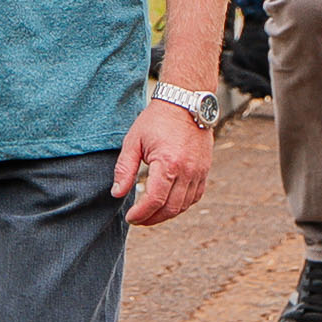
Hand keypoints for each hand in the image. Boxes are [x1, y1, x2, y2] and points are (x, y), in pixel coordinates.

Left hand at [115, 97, 213, 225]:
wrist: (185, 102)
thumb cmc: (157, 120)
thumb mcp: (134, 140)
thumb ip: (125, 169)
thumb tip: (117, 194)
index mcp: (168, 163)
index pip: (154, 200)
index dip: (140, 214)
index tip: (130, 217)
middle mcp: (187, 170)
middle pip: (170, 208)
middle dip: (152, 218)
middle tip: (138, 219)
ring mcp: (198, 171)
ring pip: (183, 205)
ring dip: (166, 214)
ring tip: (150, 213)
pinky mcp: (204, 170)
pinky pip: (195, 196)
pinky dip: (181, 205)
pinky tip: (168, 203)